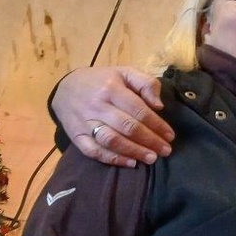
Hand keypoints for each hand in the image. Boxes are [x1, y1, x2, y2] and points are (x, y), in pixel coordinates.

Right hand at [53, 66, 173, 166]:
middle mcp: (97, 106)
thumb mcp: (125, 73)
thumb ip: (146, 83)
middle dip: (150, 141)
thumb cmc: (102, 81)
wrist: (66, 88)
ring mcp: (85, 122)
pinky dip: (113, 159)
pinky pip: (94, 151)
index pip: (138, 110)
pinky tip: (130, 163)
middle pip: (127, 127)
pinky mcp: (76, 136)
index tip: (170, 136)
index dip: (157, 124)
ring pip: (112, 141)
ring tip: (151, 158)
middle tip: (166, 151)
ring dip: (134, 151)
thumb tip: (159, 106)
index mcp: (111, 88)